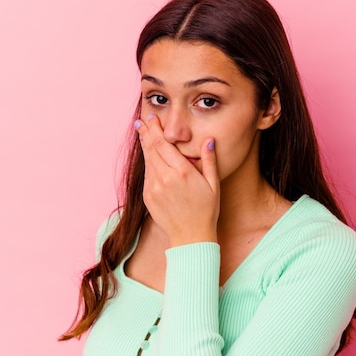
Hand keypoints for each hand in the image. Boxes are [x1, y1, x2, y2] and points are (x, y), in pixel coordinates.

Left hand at [134, 114, 219, 246]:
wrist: (191, 236)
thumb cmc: (206, 211)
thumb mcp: (213, 185)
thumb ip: (209, 161)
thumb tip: (209, 140)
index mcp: (182, 172)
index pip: (164, 144)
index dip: (156, 129)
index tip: (152, 119)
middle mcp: (165, 178)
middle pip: (151, 149)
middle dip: (146, 133)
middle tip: (142, 121)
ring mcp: (154, 188)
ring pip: (147, 161)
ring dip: (144, 146)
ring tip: (142, 133)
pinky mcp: (148, 196)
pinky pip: (147, 175)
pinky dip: (147, 162)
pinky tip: (148, 156)